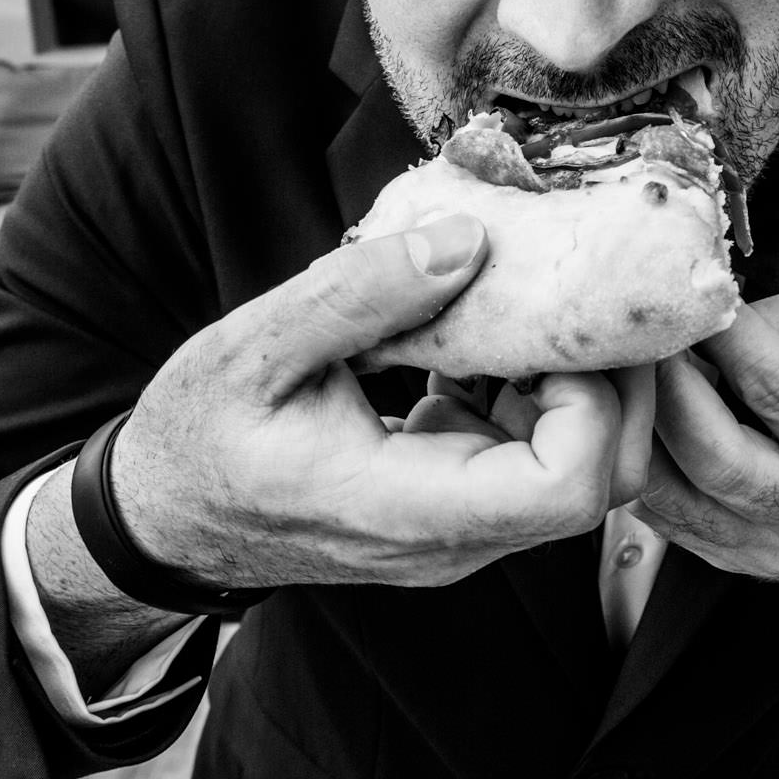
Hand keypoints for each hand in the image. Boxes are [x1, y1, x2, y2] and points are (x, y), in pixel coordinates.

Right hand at [108, 213, 652, 589]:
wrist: (162, 517)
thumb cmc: (198, 437)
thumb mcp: (255, 348)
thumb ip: (363, 294)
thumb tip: (469, 239)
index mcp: (409, 511)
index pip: (568, 490)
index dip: (596, 404)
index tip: (556, 325)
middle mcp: (455, 538)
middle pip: (604, 482)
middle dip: (616, 382)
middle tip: (577, 293)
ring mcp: (462, 529)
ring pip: (582, 469)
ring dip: (577, 378)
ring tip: (534, 298)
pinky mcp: (458, 500)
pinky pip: (534, 452)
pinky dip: (535, 387)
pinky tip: (489, 331)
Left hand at [631, 294, 778, 601]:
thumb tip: (730, 317)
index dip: (727, 340)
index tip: (696, 300)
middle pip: (719, 455)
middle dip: (670, 388)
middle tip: (648, 340)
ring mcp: (775, 547)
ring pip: (678, 495)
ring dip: (643, 429)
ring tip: (632, 379)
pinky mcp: (737, 562)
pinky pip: (664, 520)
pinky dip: (639, 467)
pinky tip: (637, 427)